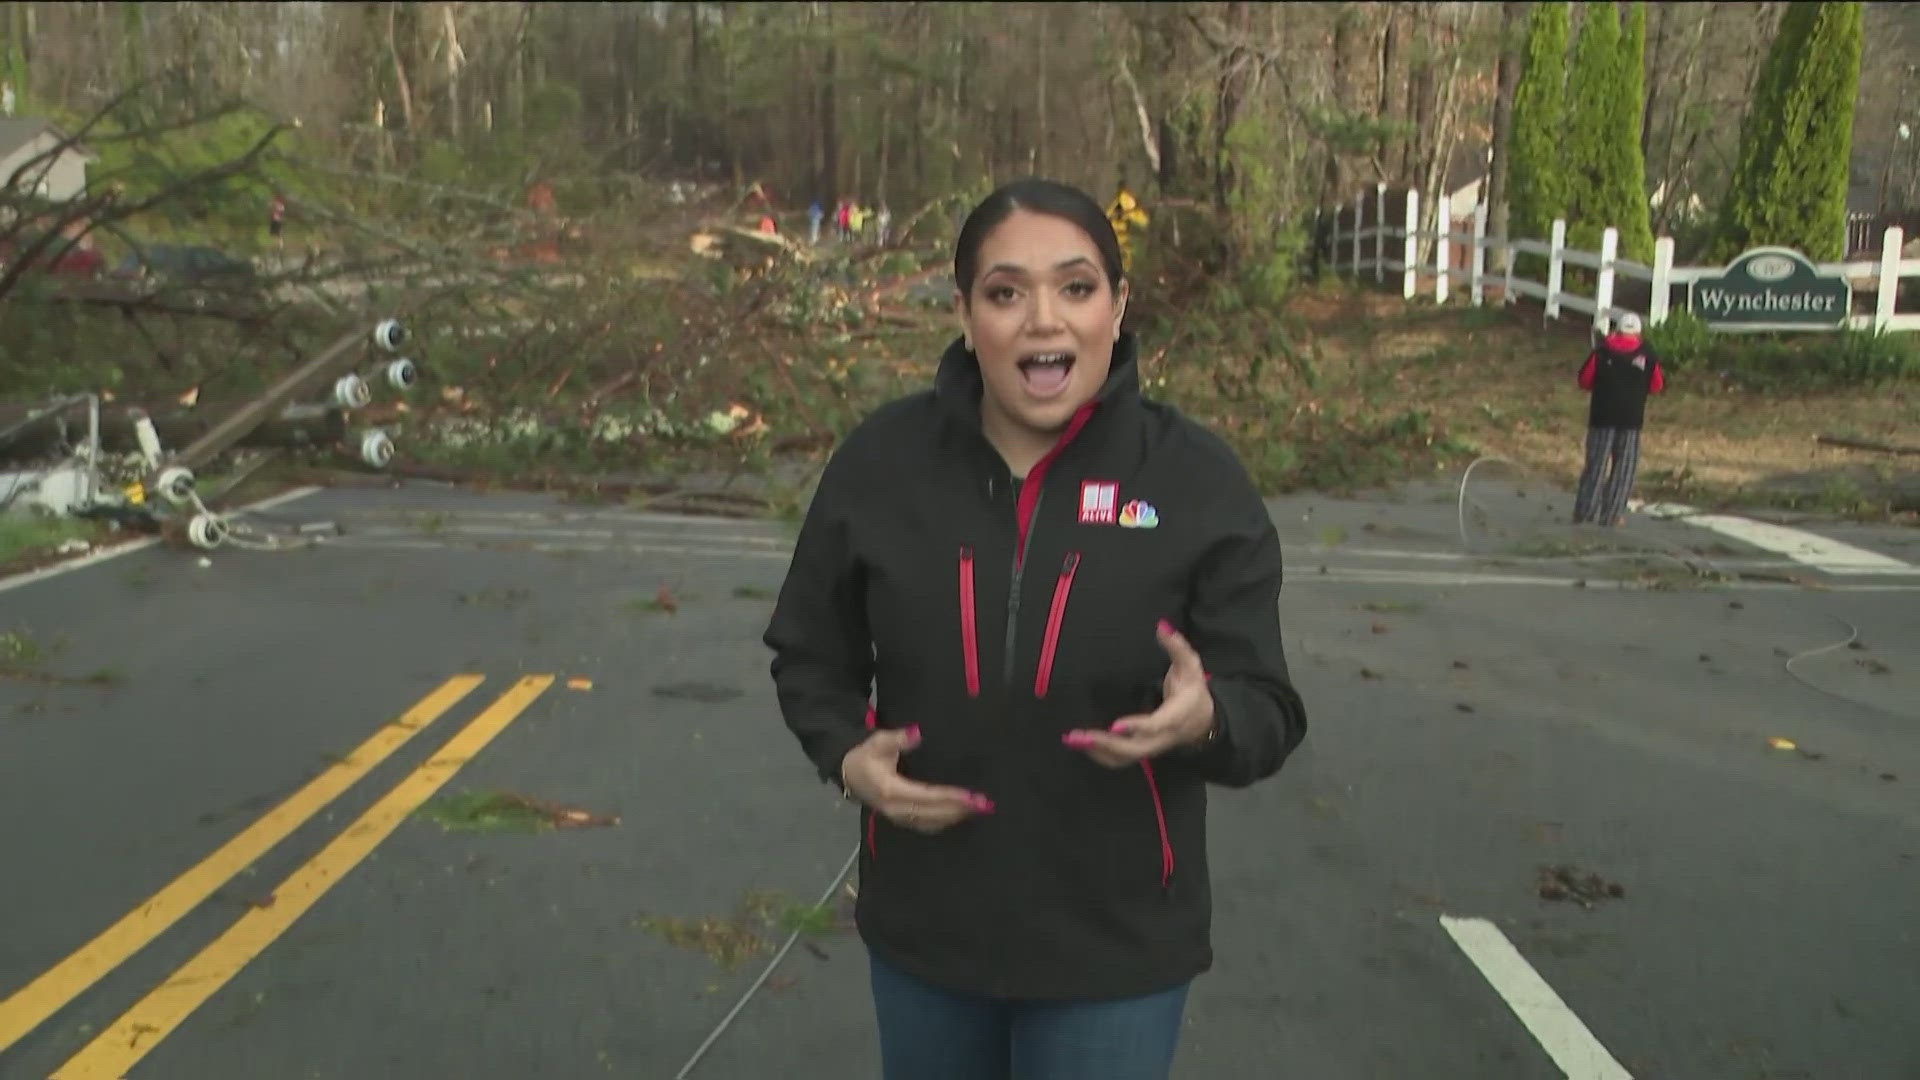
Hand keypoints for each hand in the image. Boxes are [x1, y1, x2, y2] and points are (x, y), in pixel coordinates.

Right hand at [840, 726, 993, 833]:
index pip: (926, 796)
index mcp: (891, 790)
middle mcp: (895, 808)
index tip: (971, 796)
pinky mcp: (900, 819)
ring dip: (954, 817)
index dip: (949, 797)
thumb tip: (917, 733)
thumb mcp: (878, 742)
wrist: (848, 773)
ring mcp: (897, 817)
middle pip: (932, 813)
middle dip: (958, 809)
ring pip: (930, 822)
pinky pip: (925, 825)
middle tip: (984, 804)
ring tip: (977, 810)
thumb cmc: (866, 756)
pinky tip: (959, 816)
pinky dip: (944, 822)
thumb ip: (898, 738)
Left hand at [1063, 620, 1214, 767]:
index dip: (1137, 727)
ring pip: (1125, 758)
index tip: (1115, 726)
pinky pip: (1121, 759)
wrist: (1204, 722)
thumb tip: (1161, 625)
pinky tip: (1082, 744)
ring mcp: (1152, 747)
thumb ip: (1177, 646)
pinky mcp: (1143, 750)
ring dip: (1098, 752)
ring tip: (1073, 739)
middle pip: (1134, 749)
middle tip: (1079, 735)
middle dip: (1106, 744)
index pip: (1157, 725)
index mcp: (1176, 715)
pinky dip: (1100, 755)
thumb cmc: (1193, 690)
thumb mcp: (1191, 666)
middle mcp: (1163, 737)